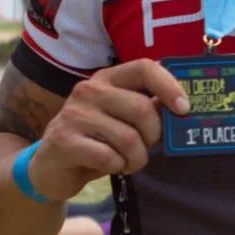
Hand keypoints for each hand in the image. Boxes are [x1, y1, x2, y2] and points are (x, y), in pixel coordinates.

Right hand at [29, 59, 188, 199]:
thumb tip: (183, 104)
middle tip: (146, 147)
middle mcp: (89, 89)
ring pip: (128, 138)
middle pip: (142, 109)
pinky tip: (109, 165)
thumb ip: (146, 106)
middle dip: (152, 136)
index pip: (145, 67)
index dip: (169, 86)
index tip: (184, 109)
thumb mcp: (121, 118)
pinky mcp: (64, 140)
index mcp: (108, 77)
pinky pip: (108, 157)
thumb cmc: (96, 140)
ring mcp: (74, 114)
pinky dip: (117, 167)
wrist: (50, 167)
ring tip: (128, 161)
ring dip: (136, 158)